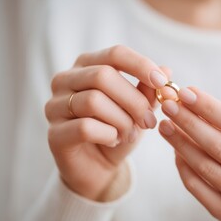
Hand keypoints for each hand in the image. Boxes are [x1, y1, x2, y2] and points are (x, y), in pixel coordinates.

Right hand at [45, 45, 168, 200]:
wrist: (99, 167)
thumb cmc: (119, 130)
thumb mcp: (138, 108)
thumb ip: (149, 90)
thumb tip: (167, 71)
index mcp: (87, 65)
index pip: (115, 54)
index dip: (141, 66)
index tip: (162, 83)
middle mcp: (65, 80)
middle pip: (103, 76)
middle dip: (134, 100)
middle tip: (150, 122)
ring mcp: (55, 106)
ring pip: (93, 101)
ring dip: (122, 121)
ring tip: (130, 134)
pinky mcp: (54, 133)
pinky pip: (85, 127)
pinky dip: (108, 135)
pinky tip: (113, 141)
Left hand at [158, 87, 220, 220]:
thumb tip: (187, 99)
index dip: (209, 107)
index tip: (186, 92)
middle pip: (218, 146)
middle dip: (189, 122)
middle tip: (169, 106)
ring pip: (204, 166)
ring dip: (180, 142)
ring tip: (166, 124)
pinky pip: (195, 185)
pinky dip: (182, 164)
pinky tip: (174, 148)